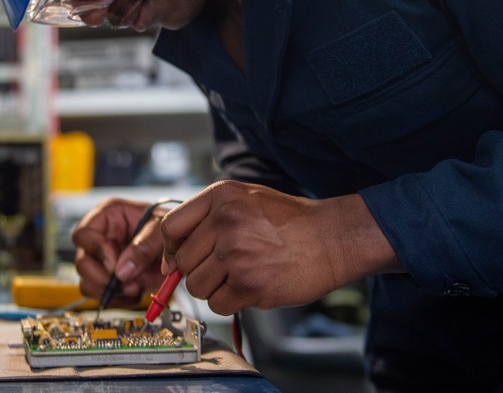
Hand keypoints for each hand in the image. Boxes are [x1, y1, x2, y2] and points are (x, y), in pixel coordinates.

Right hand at [72, 198, 167, 305]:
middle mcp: (100, 238)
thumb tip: (122, 272)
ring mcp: (103, 260)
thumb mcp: (160, 229)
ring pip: (87, 283)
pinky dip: (119, 300)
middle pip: (82, 263)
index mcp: (107, 216)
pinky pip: (103, 296)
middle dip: (102, 278)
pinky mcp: (111, 279)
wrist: (180, 242)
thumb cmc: (167, 225)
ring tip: (135, 287)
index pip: (84, 235)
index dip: (97, 251)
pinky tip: (136, 291)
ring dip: (111, 292)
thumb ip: (144, 246)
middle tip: (124, 283)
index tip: (115, 263)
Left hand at [160, 180, 400, 315]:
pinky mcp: (250, 283)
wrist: (333, 237)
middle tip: (226, 268)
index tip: (175, 261)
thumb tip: (169, 260)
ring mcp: (237, 253)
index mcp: (220, 196)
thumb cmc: (289, 221)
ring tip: (242, 275)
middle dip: (200, 271)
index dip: (169, 249)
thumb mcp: (244, 200)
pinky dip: (231, 302)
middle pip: (183, 261)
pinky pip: (217, 305)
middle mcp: (225, 221)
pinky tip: (252, 287)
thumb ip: (206, 220)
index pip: (170, 228)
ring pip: (197, 286)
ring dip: (216, 288)